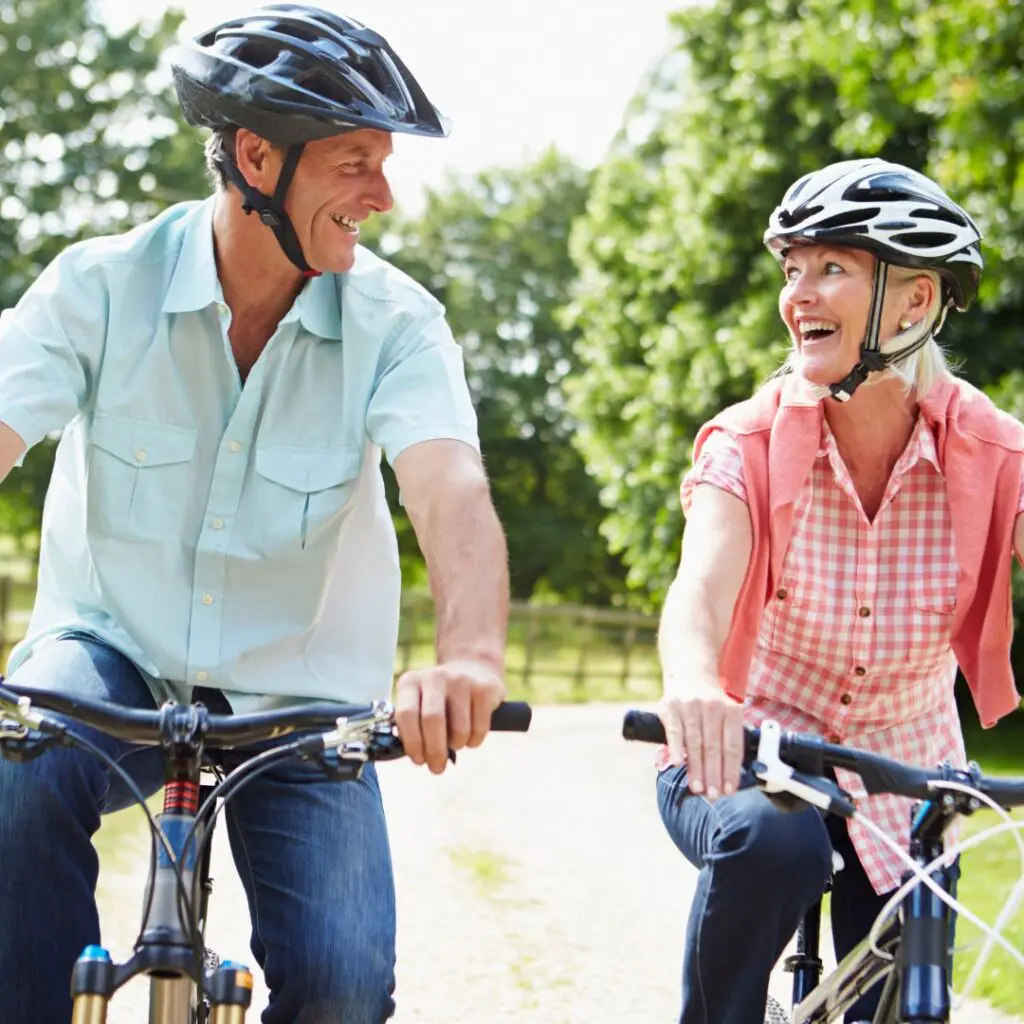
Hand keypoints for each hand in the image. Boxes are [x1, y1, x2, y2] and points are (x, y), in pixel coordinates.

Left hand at [393, 660, 505, 773]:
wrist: (473, 669)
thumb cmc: (439, 699)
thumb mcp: (418, 703)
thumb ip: (411, 727)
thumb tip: (418, 757)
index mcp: (411, 682)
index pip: (406, 714)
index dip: (412, 742)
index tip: (418, 759)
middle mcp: (436, 677)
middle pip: (432, 721)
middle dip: (435, 751)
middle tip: (437, 767)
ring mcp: (462, 680)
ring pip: (458, 730)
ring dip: (456, 746)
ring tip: (455, 744)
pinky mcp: (485, 689)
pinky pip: (479, 729)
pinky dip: (473, 741)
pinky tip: (470, 735)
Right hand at [657, 680, 743, 800]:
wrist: (690, 673)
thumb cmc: (710, 703)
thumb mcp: (726, 714)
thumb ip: (728, 739)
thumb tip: (729, 777)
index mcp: (731, 711)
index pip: (732, 746)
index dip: (731, 770)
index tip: (729, 790)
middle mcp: (712, 707)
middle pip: (715, 747)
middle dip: (714, 774)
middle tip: (713, 795)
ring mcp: (690, 706)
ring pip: (695, 742)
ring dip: (696, 768)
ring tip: (697, 788)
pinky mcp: (671, 707)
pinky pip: (674, 731)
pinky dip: (677, 748)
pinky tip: (678, 764)